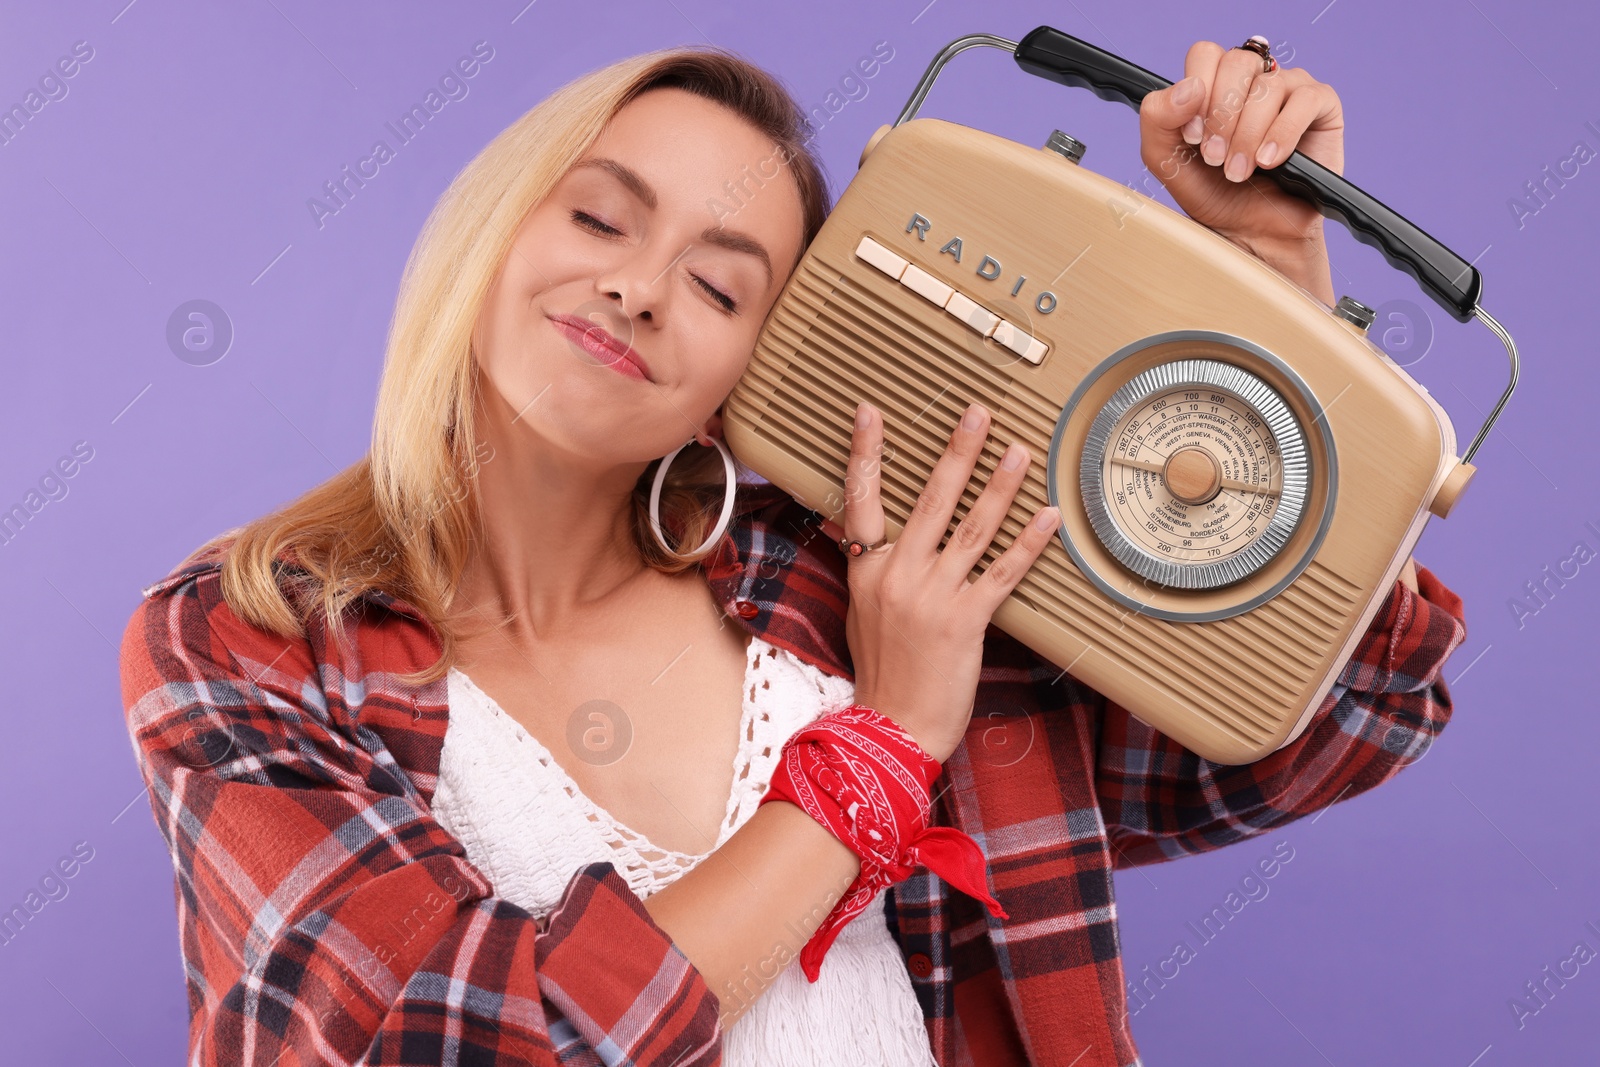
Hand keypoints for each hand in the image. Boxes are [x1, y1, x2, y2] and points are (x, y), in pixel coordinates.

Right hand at [822, 400, 1060, 763]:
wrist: (892, 726)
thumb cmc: (880, 674)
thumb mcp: (861, 613)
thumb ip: (875, 571)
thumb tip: (878, 538)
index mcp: (866, 571)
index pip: (862, 499)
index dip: (866, 454)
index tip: (870, 413)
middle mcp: (898, 575)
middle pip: (931, 500)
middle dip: (957, 452)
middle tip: (978, 414)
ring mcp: (933, 596)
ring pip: (973, 528)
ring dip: (1000, 486)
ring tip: (1020, 452)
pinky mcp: (965, 621)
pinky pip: (1003, 572)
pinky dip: (1028, 544)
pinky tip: (1047, 518)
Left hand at [1138, 40, 1344, 300]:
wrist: (1251, 234)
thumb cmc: (1214, 195)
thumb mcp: (1167, 161)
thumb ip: (1157, 120)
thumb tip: (1188, 87)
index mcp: (1215, 83)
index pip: (1205, 55)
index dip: (1196, 92)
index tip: (1191, 137)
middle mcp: (1253, 79)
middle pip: (1238, 63)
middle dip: (1221, 116)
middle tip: (1216, 158)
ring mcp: (1289, 88)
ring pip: (1268, 86)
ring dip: (1247, 135)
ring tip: (1240, 171)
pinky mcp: (1321, 106)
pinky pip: (1305, 100)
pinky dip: (1281, 134)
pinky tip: (1270, 162)